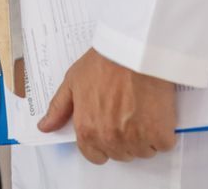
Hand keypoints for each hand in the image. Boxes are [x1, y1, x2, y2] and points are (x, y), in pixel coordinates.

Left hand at [38, 49, 177, 164]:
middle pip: (120, 154)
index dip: (101, 142)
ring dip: (143, 137)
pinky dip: (162, 133)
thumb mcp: (72, 82)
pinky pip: (163, 145)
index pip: (94, 155)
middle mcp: (111, 139)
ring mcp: (137, 139)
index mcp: (87, 130)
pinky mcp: (160, 134)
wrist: (134, 52)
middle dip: (122, 138)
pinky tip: (156, 113)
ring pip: (142, 152)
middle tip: (126, 113)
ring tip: (141, 111)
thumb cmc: (103, 63)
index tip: (108, 128)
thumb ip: (58, 108)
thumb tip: (44, 127)